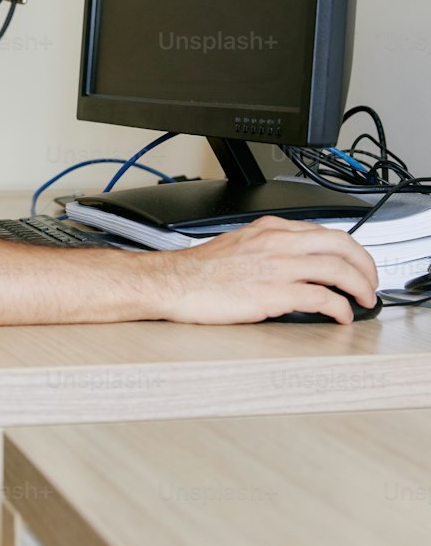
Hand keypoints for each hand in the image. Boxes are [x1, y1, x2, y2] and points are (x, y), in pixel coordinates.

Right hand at [147, 216, 379, 325]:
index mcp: (270, 229)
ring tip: (364, 300)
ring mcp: (277, 267)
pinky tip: (341, 316)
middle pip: (341, 244)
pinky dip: (339, 308)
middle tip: (370, 282)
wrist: (174, 282)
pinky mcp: (274, 294)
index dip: (349, 250)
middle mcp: (278, 243)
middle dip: (365, 264)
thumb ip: (268, 247)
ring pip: (338, 269)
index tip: (356, 264)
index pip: (324, 232)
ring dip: (360, 286)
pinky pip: (321, 298)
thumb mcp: (238, 244)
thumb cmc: (200, 271)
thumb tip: (292, 262)